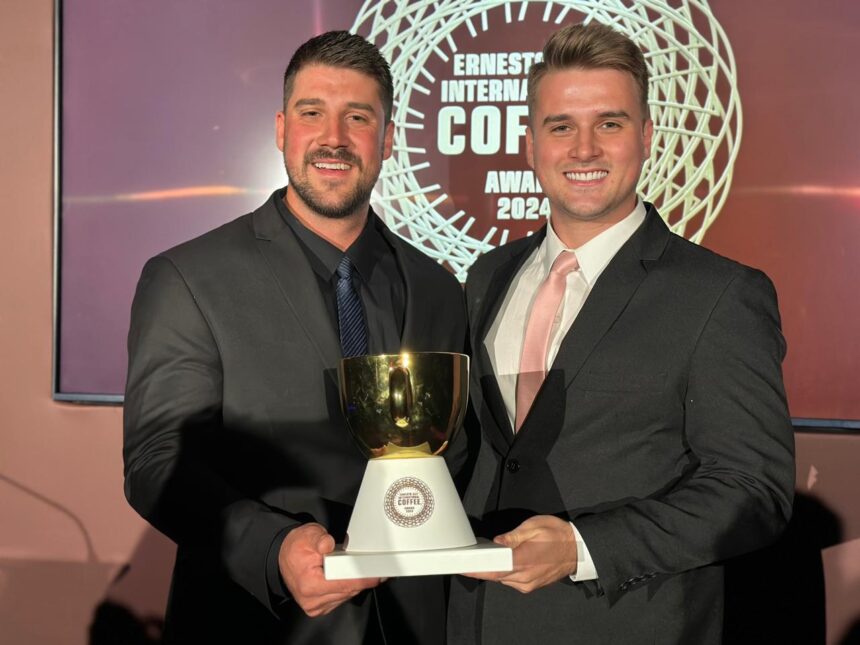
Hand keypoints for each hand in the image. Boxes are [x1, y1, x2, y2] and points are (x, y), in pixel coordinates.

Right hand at [278, 523, 380, 616]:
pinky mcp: (318, 608)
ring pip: (346, 597)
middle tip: (373, 567)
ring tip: (354, 569)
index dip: (361, 579)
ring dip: (354, 584)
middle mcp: (311, 600)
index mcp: (309, 584)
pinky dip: (347, 589)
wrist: (284, 557)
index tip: (376, 576)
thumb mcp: (309, 534)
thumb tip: (327, 544)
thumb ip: (320, 539)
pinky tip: (346, 577)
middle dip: (361, 579)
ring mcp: (315, 606)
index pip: (342, 584)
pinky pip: (340, 599)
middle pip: (347, 592)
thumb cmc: (297, 546)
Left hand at [463, 515, 577, 592]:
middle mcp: (525, 577)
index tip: (463, 566)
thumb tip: (497, 542)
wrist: (577, 549)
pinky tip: (504, 561)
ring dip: (496, 569)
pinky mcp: (531, 586)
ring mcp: (529, 584)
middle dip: (483, 567)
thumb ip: (513, 536)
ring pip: (503, 579)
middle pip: (495, 576)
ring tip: (490, 555)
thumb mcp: (533, 527)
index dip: (476, 570)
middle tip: (473, 555)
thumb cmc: (557, 535)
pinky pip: (512, 581)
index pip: (493, 570)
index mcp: (524, 561)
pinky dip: (505, 572)